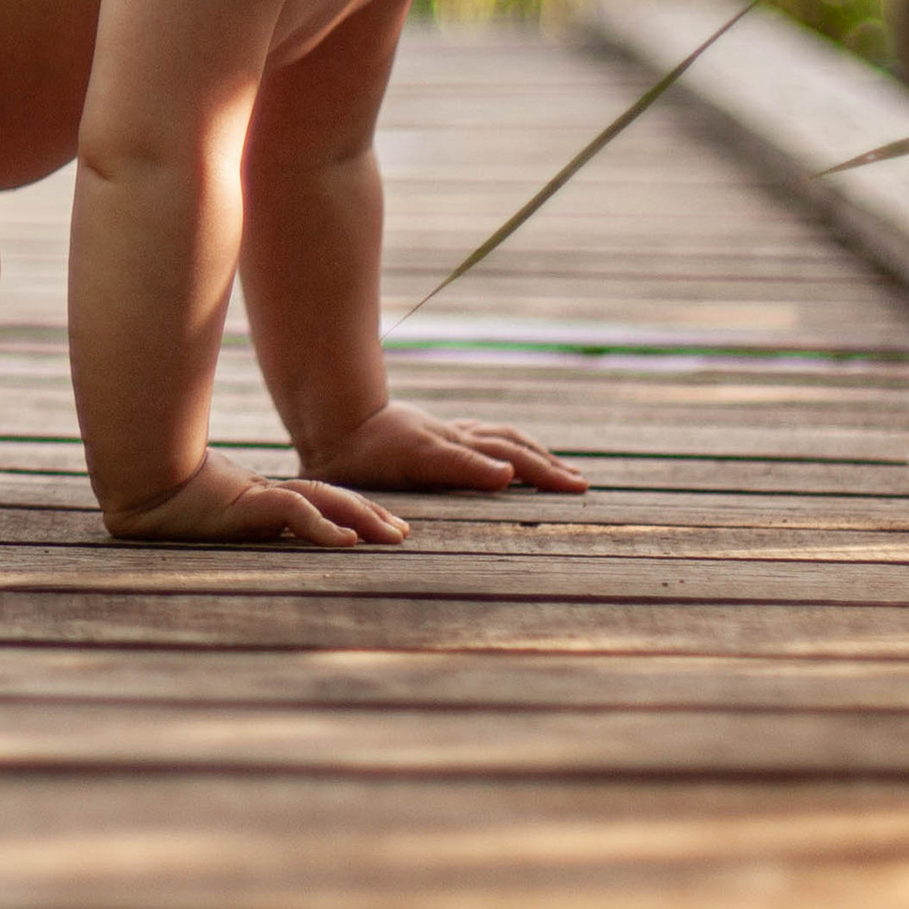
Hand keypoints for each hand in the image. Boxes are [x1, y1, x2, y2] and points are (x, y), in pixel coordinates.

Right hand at [101, 449, 409, 546]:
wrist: (144, 491)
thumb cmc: (169, 509)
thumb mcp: (214, 523)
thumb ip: (238, 524)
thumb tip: (244, 528)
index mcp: (262, 502)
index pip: (317, 503)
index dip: (351, 512)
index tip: (381, 528)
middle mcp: (268, 497)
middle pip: (331, 499)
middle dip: (370, 514)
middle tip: (404, 532)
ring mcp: (261, 497)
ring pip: (324, 502)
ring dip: (362, 518)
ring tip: (393, 534)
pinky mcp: (250, 501)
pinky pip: (295, 514)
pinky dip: (324, 527)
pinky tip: (348, 540)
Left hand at [301, 398, 586, 492]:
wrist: (328, 420)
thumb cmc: (362, 451)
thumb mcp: (413, 461)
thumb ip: (460, 467)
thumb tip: (509, 476)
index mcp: (455, 447)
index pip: (511, 460)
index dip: (544, 473)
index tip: (581, 488)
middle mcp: (454, 438)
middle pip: (510, 446)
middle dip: (546, 465)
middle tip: (580, 483)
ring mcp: (441, 434)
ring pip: (496, 438)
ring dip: (528, 453)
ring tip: (553, 467)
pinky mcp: (428, 435)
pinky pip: (476, 438)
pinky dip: (500, 446)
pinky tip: (499, 457)